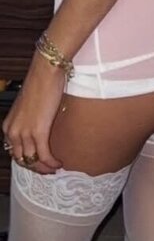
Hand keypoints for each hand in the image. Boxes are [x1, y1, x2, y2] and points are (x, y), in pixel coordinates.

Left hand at [2, 54, 64, 174]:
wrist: (45, 72)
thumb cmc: (39, 82)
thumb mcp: (27, 105)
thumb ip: (28, 119)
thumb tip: (38, 125)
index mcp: (8, 126)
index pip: (13, 151)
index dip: (25, 160)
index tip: (36, 162)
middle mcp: (13, 132)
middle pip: (21, 160)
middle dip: (34, 167)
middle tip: (46, 169)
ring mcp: (25, 133)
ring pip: (32, 160)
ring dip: (44, 167)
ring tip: (54, 167)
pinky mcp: (39, 132)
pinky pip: (45, 155)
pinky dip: (51, 162)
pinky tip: (59, 162)